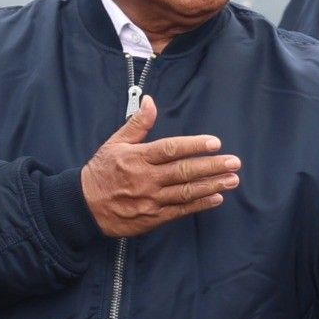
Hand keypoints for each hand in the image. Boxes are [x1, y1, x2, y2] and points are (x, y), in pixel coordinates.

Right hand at [81, 96, 241, 237]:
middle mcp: (146, 179)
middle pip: (184, 171)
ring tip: (232, 179)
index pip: (170, 149)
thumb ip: (137, 124)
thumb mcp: (115, 143)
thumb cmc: (101, 171)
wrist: (84, 206)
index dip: (194, 145)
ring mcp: (151, 200)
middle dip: (212, 166)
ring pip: (186, 192)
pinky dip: (199, 204)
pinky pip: (180, 211)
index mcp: (138, 158)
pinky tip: (216, 198)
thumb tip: (150, 101)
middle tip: (234, 162)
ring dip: (212, 185)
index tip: (214, 143)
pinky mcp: (153, 217)